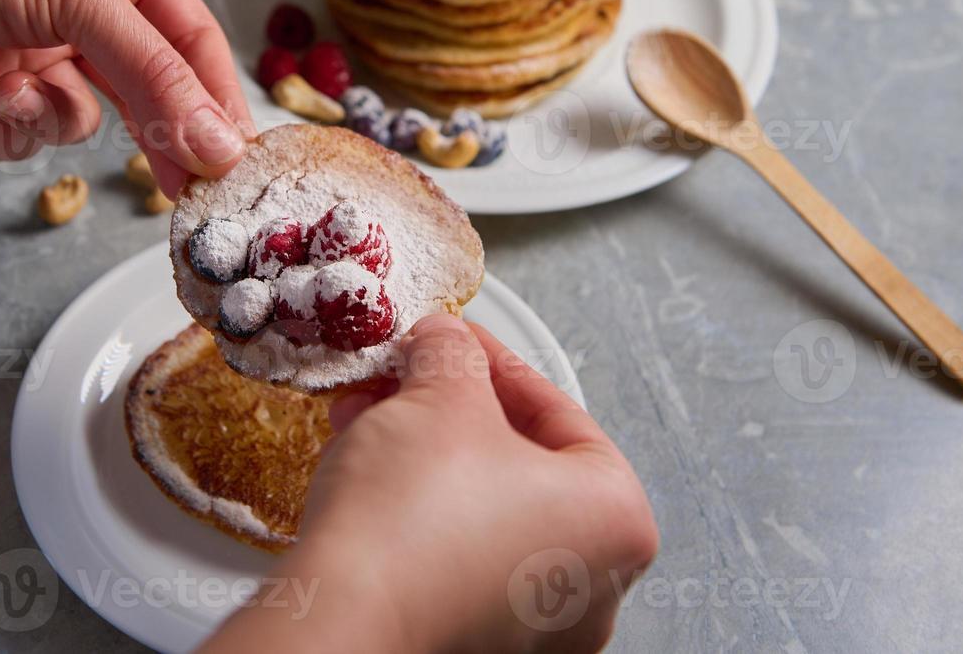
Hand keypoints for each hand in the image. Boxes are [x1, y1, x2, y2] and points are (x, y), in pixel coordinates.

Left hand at [0, 0, 250, 193]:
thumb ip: (153, 77)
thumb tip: (217, 142)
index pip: (193, 43)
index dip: (218, 100)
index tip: (239, 158)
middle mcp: (86, 15)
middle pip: (148, 95)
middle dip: (149, 134)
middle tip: (180, 190)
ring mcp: (37, 59)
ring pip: (81, 125)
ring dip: (39, 113)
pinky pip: (25, 140)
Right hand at [202, 315, 657, 653]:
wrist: (345, 619)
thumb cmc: (413, 522)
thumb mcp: (441, 395)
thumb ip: (453, 352)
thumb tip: (447, 342)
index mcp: (617, 518)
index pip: (558, 410)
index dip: (490, 359)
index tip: (453, 339)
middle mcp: (592, 584)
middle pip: (517, 461)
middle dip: (447, 407)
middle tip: (407, 374)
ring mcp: (534, 625)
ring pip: (480, 507)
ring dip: (423, 451)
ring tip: (370, 415)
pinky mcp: (474, 642)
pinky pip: (452, 555)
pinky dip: (416, 509)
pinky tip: (368, 472)